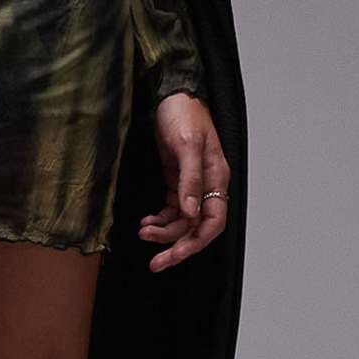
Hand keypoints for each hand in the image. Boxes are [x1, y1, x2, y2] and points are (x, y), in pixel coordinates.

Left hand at [137, 90, 230, 271]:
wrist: (171, 95)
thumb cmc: (183, 114)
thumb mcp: (187, 145)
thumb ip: (190, 180)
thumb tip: (191, 213)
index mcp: (217, 178)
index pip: (213, 222)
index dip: (195, 243)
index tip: (174, 255)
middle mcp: (208, 185)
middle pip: (197, 228)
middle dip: (177, 247)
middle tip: (155, 263)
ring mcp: (192, 184)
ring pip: (182, 222)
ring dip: (163, 232)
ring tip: (142, 231)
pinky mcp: (177, 180)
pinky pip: (173, 210)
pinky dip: (160, 220)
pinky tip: (146, 222)